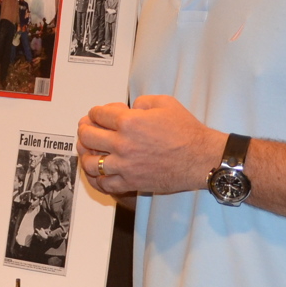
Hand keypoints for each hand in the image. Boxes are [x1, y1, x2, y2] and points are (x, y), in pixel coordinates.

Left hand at [77, 95, 223, 196]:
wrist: (200, 158)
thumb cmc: (186, 132)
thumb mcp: (165, 103)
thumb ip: (142, 102)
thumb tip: (130, 108)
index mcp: (129, 122)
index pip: (99, 115)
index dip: (95, 112)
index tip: (96, 114)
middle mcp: (123, 144)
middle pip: (89, 136)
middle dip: (85, 129)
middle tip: (86, 128)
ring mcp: (125, 166)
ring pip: (91, 162)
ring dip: (85, 154)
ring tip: (87, 150)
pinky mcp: (130, 183)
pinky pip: (104, 184)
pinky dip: (96, 179)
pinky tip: (96, 173)